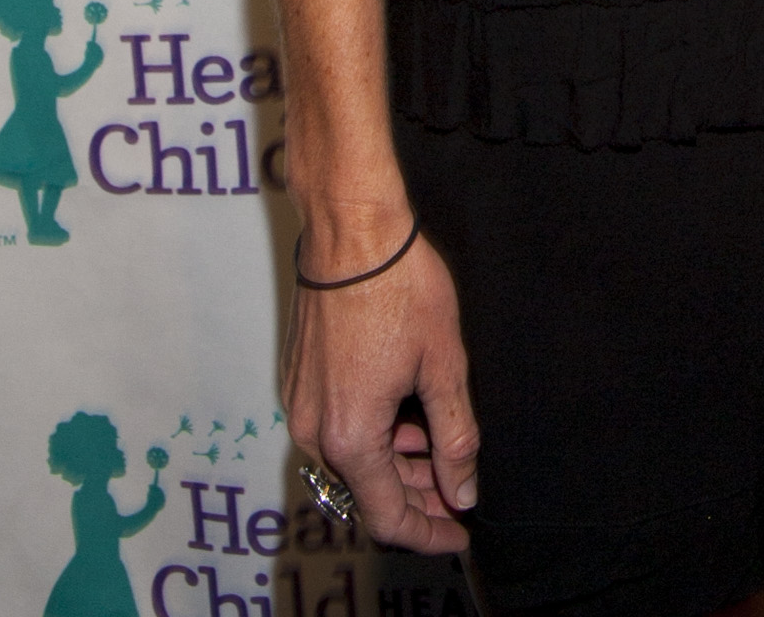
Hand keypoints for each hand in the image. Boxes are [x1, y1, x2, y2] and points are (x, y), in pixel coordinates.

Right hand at [283, 221, 478, 553]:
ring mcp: (302, 405)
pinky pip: (339, 427)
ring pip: (353, 459)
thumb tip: (462, 488)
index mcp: (351, 436)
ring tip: (442, 449)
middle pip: (368, 491)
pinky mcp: (300, 380)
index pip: (388, 516)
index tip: (459, 533)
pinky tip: (409, 415)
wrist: (351, 231)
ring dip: (396, 464)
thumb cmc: (400, 286)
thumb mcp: (443, 363)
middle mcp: (317, 431)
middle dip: (417, 497)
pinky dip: (374, 435)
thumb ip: (454, 434)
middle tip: (460, 489)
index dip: (428, 532)